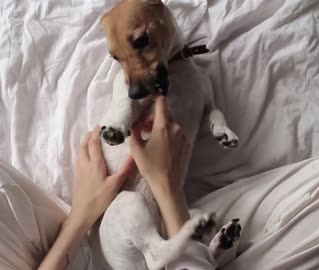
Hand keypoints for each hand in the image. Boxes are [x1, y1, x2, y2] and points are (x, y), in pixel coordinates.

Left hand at [69, 127, 134, 229]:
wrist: (81, 214)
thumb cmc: (99, 200)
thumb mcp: (115, 185)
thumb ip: (124, 169)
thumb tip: (134, 155)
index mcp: (94, 164)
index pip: (93, 143)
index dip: (96, 133)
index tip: (102, 126)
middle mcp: (84, 164)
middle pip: (83, 145)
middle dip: (89, 136)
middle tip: (97, 131)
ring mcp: (79, 170)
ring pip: (80, 152)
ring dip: (85, 143)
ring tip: (93, 141)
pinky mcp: (77, 177)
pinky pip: (79, 159)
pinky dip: (84, 152)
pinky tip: (89, 157)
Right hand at [128, 96, 191, 236]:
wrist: (168, 184)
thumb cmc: (150, 166)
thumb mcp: (136, 148)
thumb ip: (134, 131)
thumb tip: (133, 121)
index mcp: (163, 126)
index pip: (161, 103)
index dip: (155, 97)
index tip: (150, 94)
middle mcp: (175, 128)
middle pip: (165, 115)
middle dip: (154, 117)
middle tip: (143, 126)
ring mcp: (183, 136)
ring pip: (170, 124)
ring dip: (160, 126)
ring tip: (150, 138)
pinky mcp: (186, 144)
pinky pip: (176, 133)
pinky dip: (168, 135)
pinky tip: (160, 146)